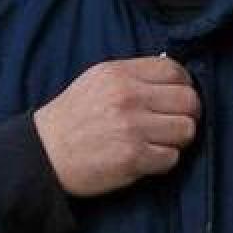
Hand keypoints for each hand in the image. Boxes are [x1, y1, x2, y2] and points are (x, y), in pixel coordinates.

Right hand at [33, 56, 198, 196]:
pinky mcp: (133, 157)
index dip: (184, 85)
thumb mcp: (97, 80)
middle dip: (188, 114)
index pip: (174, 71)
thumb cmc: (73, 118)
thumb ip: (134, 76)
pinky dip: (163, 161)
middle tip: (174, 123)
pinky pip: (172, 158)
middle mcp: (128, 97)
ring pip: (186, 130)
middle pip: (189, 100)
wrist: (43, 153)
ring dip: (178, 140)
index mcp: (119, 73)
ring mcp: (132, 128)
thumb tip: (174, 78)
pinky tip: (146, 158)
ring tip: (159, 142)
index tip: (177, 98)